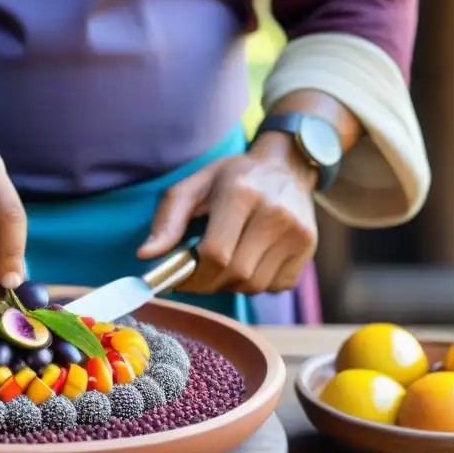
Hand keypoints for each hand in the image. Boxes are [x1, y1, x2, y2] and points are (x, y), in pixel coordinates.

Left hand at [137, 133, 317, 294]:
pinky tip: (249, 260)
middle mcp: (275, 214)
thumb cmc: (233, 177)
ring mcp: (297, 233)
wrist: (287, 166)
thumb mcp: (194, 186)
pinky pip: (275, 286)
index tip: (177, 276)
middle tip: (196, 273)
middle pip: (235, 273)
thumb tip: (145, 255)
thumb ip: (167, 221)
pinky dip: (255, 283)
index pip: (215, 253)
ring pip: (254, 285)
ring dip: (230, 284)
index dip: (191, 274)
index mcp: (242, 193)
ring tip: (224, 262)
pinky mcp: (308, 248)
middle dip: (208, 282)